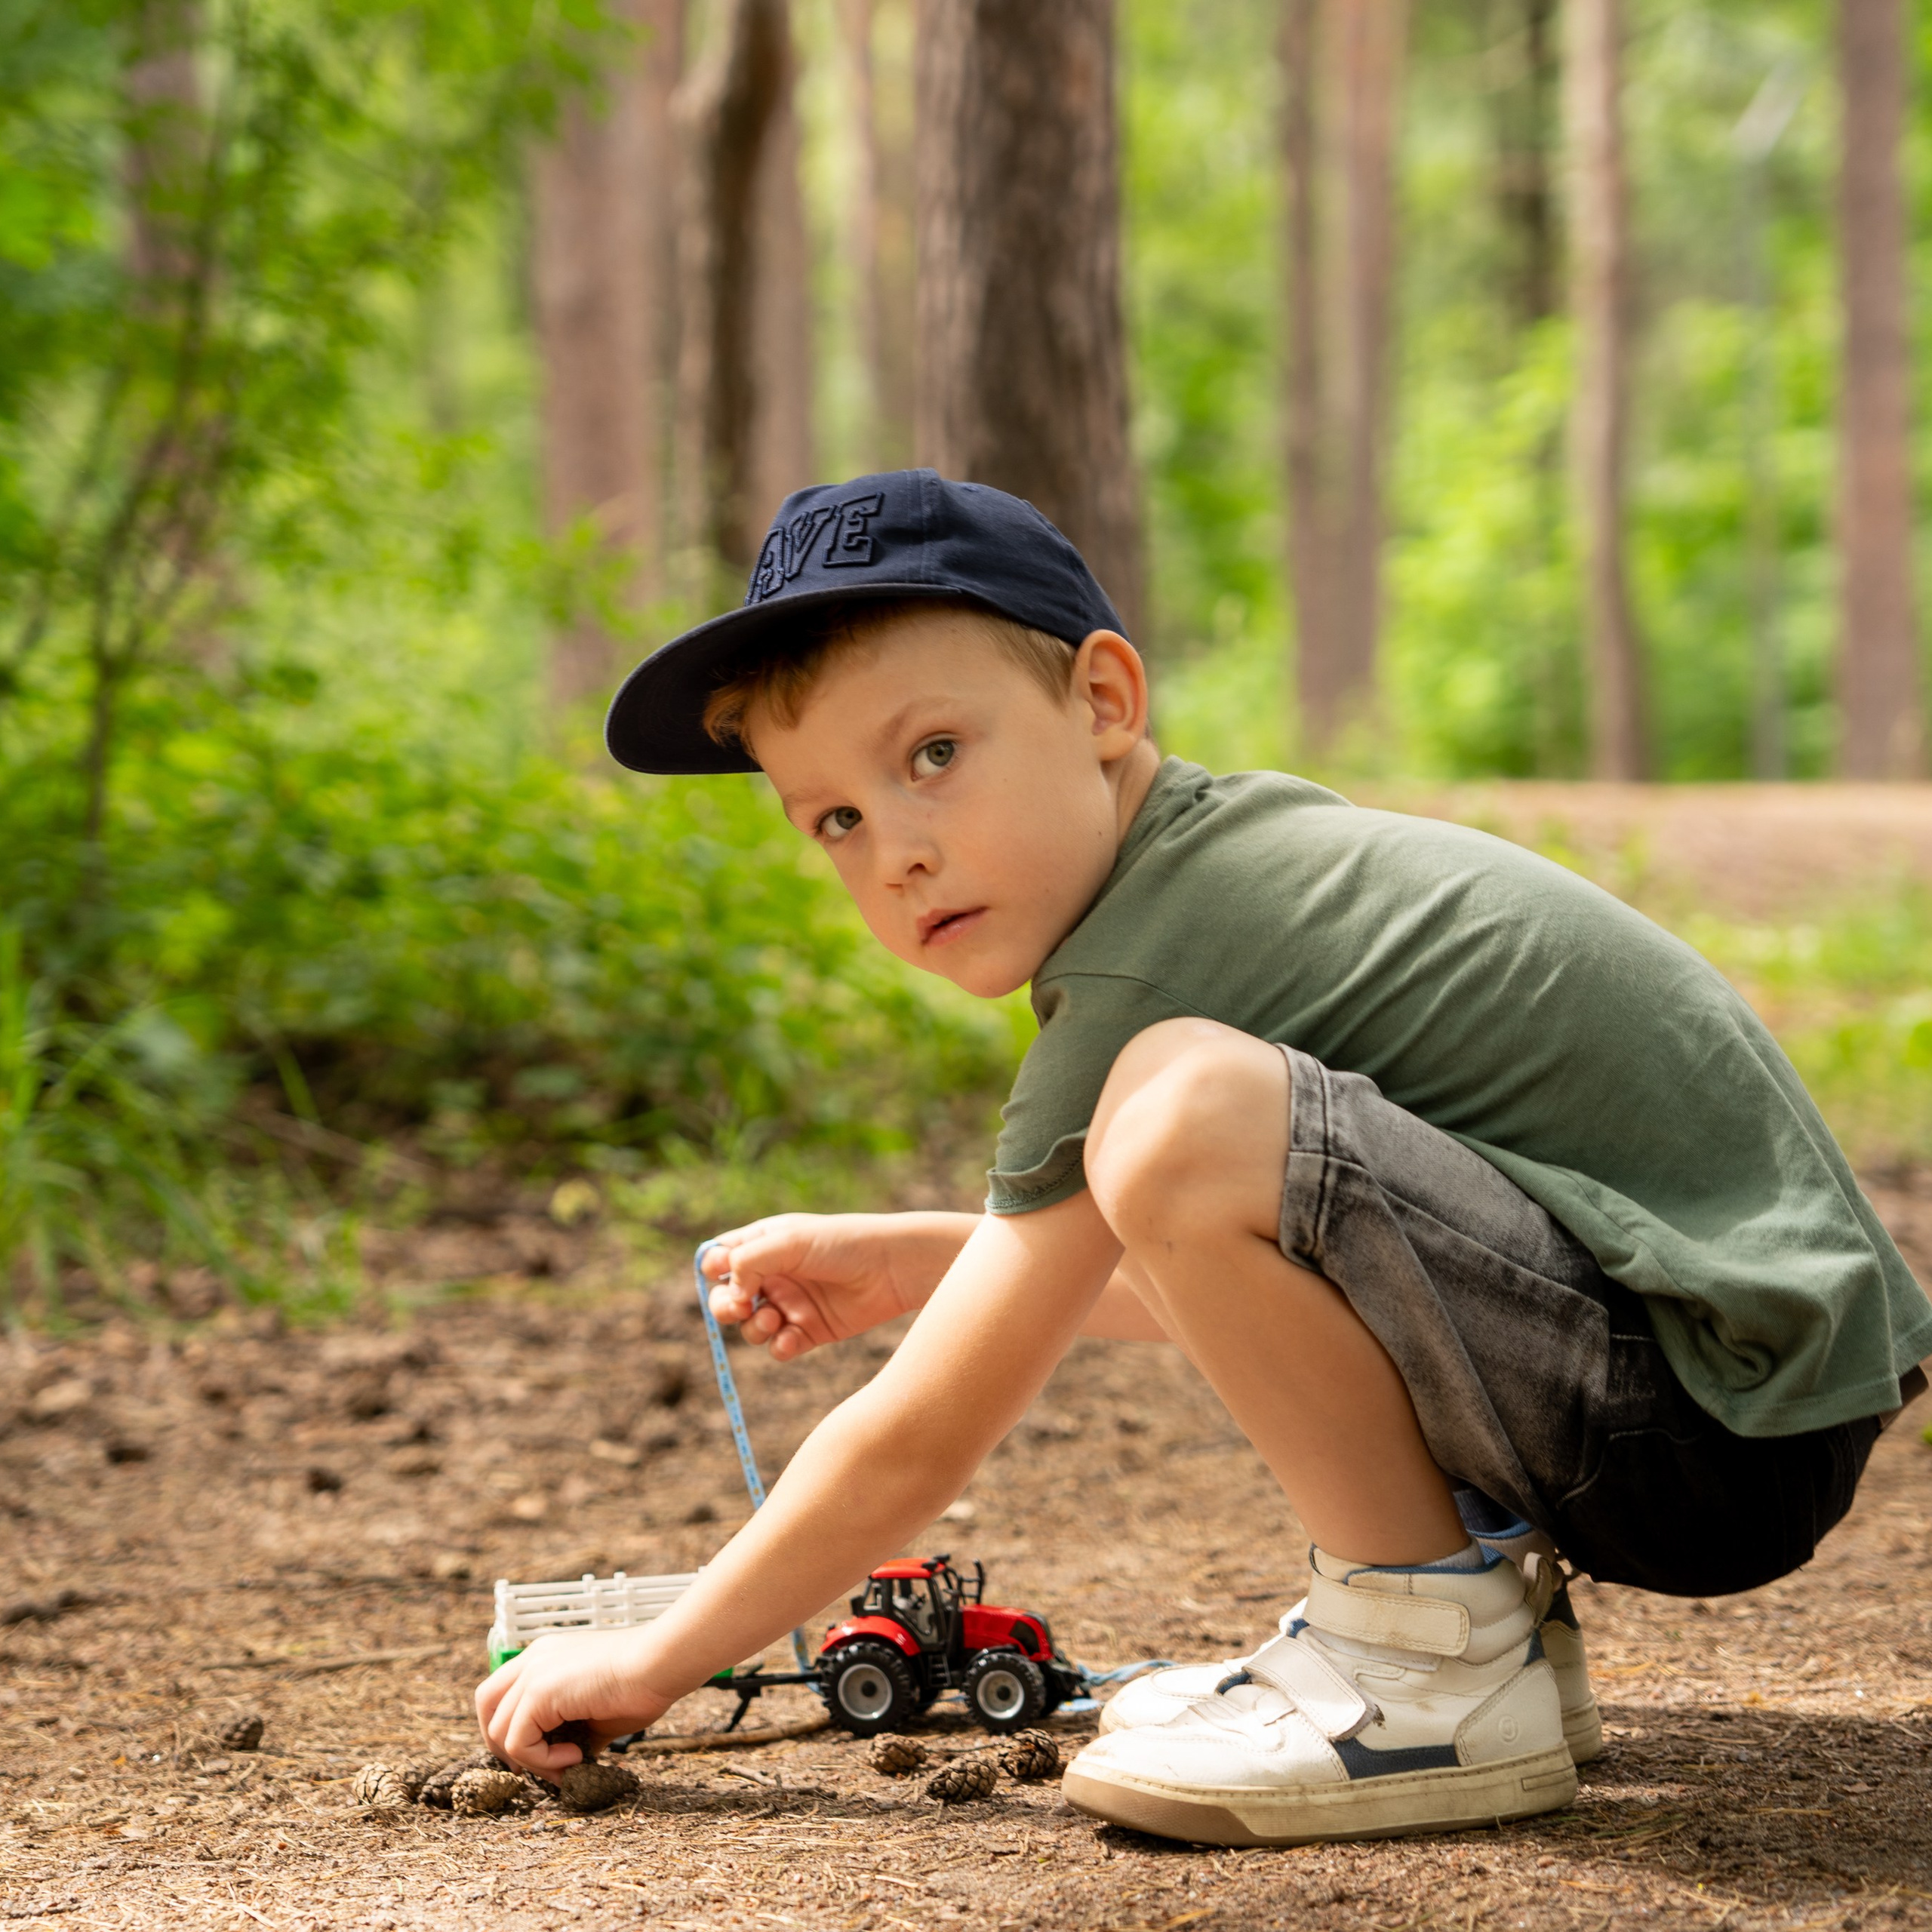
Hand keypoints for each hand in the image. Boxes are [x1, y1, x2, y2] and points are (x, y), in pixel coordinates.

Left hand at [475, 1629, 672, 1774]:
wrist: (659, 1663)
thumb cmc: (642, 1683)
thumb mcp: (599, 1712)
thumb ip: (575, 1731)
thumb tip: (570, 1763)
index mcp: (545, 1656)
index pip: (502, 1693)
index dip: (510, 1728)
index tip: (540, 1754)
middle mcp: (533, 1659)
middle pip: (486, 1706)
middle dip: (501, 1744)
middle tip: (534, 1766)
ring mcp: (533, 1673)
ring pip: (500, 1731)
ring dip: (531, 1759)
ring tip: (570, 1762)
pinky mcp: (539, 1692)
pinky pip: (518, 1742)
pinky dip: (543, 1760)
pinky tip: (577, 1754)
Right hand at [700, 1211, 975, 1361]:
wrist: (893, 1269)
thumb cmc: (843, 1244)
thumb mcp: (791, 1241)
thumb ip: (750, 1260)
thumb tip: (729, 1291)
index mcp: (764, 1244)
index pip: (721, 1258)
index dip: (714, 1269)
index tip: (722, 1274)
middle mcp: (773, 1275)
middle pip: (727, 1298)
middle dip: (725, 1306)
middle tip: (740, 1306)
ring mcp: (791, 1304)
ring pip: (751, 1326)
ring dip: (753, 1327)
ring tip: (773, 1320)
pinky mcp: (809, 1330)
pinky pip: (779, 1347)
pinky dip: (778, 1347)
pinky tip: (791, 1338)